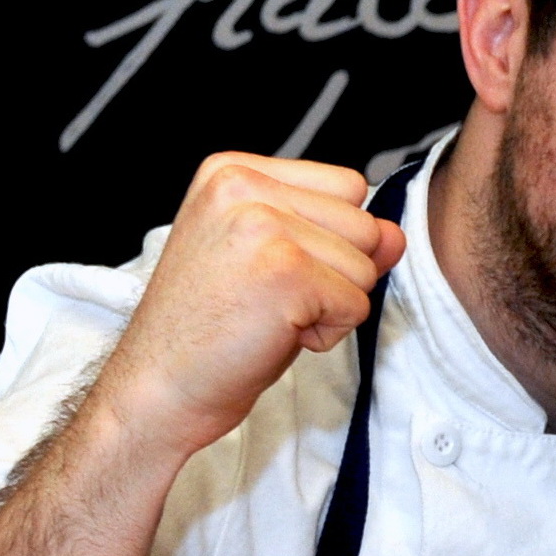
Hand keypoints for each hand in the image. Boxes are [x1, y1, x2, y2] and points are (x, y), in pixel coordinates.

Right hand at [93, 152, 407, 461]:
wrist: (158, 384)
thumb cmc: (210, 327)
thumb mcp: (275, 262)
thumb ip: (337, 237)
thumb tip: (397, 233)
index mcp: (233, 170)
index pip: (347, 186)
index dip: (333, 238)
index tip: (274, 268)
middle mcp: (244, 186)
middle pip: (365, 225)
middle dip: (337, 275)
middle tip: (270, 298)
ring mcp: (264, 225)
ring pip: (366, 267)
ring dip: (332, 306)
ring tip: (270, 315)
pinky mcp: (285, 271)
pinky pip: (357, 305)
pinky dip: (327, 334)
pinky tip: (275, 333)